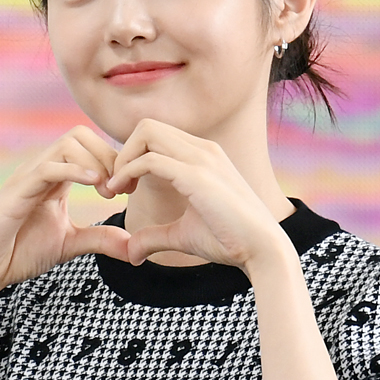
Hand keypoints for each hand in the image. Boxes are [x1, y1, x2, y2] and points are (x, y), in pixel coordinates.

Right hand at [0, 126, 133, 296]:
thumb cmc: (19, 252)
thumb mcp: (70, 244)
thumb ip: (100, 239)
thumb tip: (134, 247)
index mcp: (55, 177)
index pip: (88, 146)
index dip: (114, 161)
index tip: (129, 190)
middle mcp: (41, 169)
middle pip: (80, 134)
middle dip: (108, 155)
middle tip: (121, 188)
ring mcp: (28, 177)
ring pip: (67, 143)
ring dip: (96, 162)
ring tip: (108, 192)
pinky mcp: (17, 191)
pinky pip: (48, 167)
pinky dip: (75, 170)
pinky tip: (95, 185)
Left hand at [105, 118, 294, 274]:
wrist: (262, 250)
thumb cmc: (229, 241)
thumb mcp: (183, 235)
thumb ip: (155, 237)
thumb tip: (131, 252)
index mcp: (203, 156)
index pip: (156, 135)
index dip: (132, 156)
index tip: (124, 188)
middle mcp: (203, 149)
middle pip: (147, 126)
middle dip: (123, 152)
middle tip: (116, 186)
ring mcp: (201, 159)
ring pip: (146, 133)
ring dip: (123, 159)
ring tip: (116, 190)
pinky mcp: (197, 176)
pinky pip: (150, 160)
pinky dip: (128, 172)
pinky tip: (124, 193)